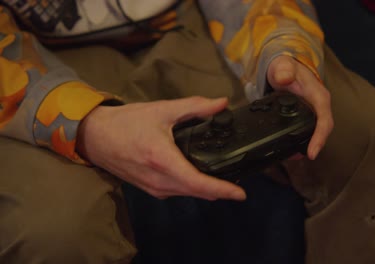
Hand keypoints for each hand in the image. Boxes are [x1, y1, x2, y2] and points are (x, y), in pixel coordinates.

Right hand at [76, 96, 246, 200]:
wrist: (94, 137)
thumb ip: (195, 107)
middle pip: (196, 192)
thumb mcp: (162, 110)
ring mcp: (153, 188)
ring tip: (223, 181)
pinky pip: (176, 192)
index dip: (221, 190)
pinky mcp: (149, 189)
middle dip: (219, 191)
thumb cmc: (126, 123)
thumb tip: (222, 103)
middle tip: (237, 184)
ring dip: (206, 191)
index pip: (197, 183)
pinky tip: (199, 178)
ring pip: (187, 194)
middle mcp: (159, 180)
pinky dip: (191, 188)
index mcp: (163, 160)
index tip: (241, 194)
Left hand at [267, 55, 333, 159]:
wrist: (283, 69)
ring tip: (292, 158)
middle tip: (302, 157)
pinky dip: (300, 142)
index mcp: (318, 96)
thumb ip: (283, 70)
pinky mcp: (306, 117)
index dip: (320, 137)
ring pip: (315, 133)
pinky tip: (289, 151)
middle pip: (322, 130)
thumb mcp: (282, 66)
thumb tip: (284, 77)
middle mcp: (319, 106)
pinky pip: (306, 131)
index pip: (324, 120)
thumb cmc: (285, 67)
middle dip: (315, 145)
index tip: (312, 152)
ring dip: (306, 146)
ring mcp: (313, 113)